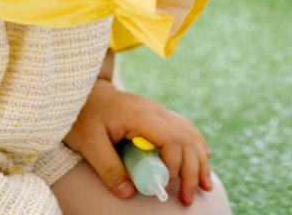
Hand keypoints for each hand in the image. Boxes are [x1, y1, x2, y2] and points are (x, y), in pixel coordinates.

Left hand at [64, 78, 212, 205]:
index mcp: (141, 114)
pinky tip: (205, 158)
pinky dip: (196, 145)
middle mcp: (156, 110)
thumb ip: (109, 168)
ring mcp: (159, 111)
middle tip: (189, 198)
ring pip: (189, 133)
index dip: (174, 164)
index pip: (170, 138)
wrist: (86, 94)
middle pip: (185, 138)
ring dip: (200, 160)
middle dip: (192, 169)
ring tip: (206, 185)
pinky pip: (184, 129)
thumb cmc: (85, 117)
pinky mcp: (158, 116)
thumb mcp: (90, 144)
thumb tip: (129, 193)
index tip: (165, 185)